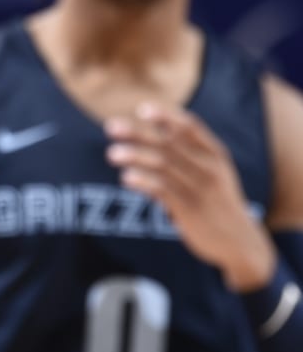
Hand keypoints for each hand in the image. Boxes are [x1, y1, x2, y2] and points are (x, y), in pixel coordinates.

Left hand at [106, 103, 275, 291]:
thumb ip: (187, 151)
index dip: (167, 117)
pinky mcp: (191, 210)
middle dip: (139, 134)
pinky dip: (143, 182)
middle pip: (169, 144)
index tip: (142, 110)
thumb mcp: (213, 171)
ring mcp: (201, 189)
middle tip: (111, 128)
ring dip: (135, 157)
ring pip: (163, 166)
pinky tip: (126, 178)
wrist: (240, 241)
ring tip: (112, 153)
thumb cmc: (217, 199)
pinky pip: (163, 191)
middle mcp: (210, 168)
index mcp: (215, 155)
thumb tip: (151, 130)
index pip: (191, 128)